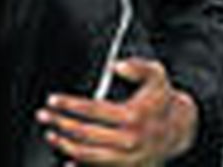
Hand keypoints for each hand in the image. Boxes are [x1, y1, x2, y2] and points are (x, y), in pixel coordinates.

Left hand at [39, 57, 198, 164]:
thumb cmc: (161, 101)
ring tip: (50, 134)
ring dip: (64, 144)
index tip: (54, 100)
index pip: (93, 110)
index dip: (69, 104)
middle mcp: (128, 140)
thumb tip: (115, 66)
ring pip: (86, 154)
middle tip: (45, 115)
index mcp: (133, 116)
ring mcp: (125, 159)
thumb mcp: (156, 75)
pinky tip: (66, 162)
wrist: (177, 130)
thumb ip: (138, 67)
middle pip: (84, 133)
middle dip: (60, 123)